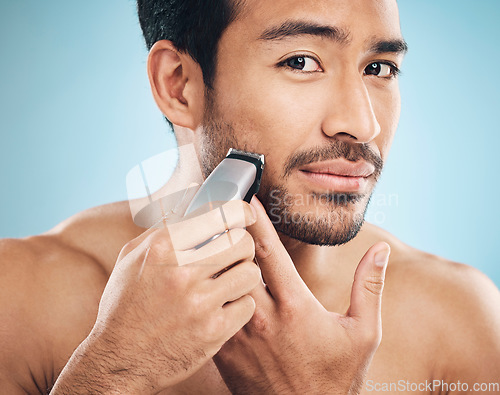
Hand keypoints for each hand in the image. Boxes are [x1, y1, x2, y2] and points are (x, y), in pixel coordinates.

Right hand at [53, 200, 260, 392]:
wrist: (119, 359)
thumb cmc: (125, 303)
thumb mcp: (132, 257)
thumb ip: (163, 224)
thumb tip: (193, 193)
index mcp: (163, 247)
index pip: (220, 215)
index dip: (241, 212)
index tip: (246, 215)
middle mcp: (182, 272)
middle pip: (243, 242)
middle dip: (243, 245)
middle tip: (235, 253)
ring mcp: (200, 303)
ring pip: (251, 273)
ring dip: (243, 275)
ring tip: (229, 281)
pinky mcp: (213, 331)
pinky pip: (248, 305)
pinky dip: (240, 305)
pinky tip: (224, 306)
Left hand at [213, 197, 390, 394]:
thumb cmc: (336, 379)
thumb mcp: (364, 333)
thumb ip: (369, 287)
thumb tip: (380, 251)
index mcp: (295, 307)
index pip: (269, 252)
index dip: (257, 221)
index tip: (248, 199)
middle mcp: (262, 317)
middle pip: (234, 262)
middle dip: (226, 232)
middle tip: (220, 209)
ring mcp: (239, 336)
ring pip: (216, 285)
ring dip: (213, 259)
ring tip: (208, 236)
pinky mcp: (224, 352)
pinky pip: (209, 312)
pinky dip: (206, 290)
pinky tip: (203, 277)